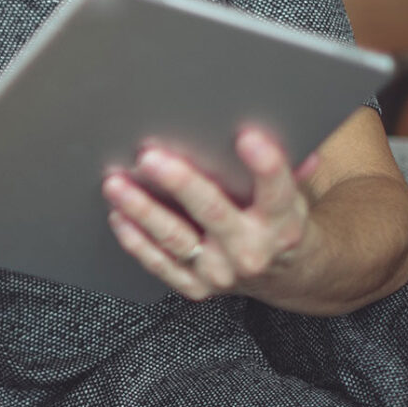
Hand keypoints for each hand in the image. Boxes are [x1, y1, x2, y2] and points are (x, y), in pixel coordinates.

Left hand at [100, 127, 316, 300]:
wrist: (284, 277)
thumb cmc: (279, 220)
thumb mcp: (291, 193)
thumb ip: (282, 163)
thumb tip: (284, 120)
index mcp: (282, 222)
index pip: (276, 190)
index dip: (265, 164)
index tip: (247, 135)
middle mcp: (251, 251)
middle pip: (213, 212)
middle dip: (179, 183)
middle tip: (149, 156)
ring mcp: (221, 272)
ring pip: (176, 238)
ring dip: (142, 210)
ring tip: (116, 184)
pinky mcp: (196, 286)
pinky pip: (160, 263)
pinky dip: (136, 241)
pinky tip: (118, 215)